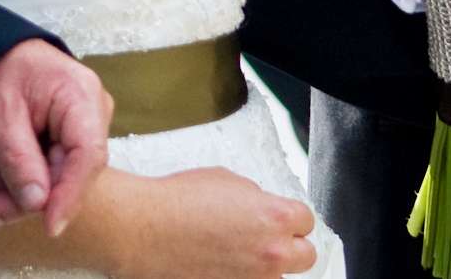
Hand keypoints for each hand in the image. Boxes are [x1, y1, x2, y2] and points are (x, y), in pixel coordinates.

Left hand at [0, 39, 110, 236]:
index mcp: (82, 97)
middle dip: (28, 197)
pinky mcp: (69, 137)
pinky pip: (49, 168)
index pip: (87, 156)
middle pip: (70, 172)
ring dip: (16, 190)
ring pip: (58, 175)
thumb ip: (18, 158)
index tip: (49, 226)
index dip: (70, 196)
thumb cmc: (0, 71)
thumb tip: (38, 204)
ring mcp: (84, 126)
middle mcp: (93, 112)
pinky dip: (19, 178)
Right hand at [109, 168, 317, 278]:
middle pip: (306, 256)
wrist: (143, 229)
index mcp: (275, 216)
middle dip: (291, 246)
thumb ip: (257, 199)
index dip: (292, 217)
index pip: (306, 220)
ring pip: (277, 277)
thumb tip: (263, 209)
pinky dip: (242, 276)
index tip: (282, 219)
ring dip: (266, 267)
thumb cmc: (177, 201)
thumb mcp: (227, 181)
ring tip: (240, 256)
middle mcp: (271, 253)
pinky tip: (225, 266)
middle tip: (271, 240)